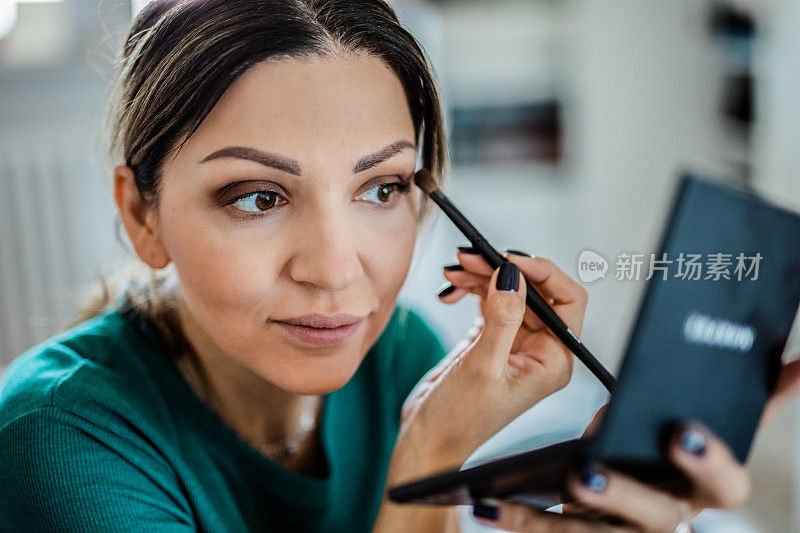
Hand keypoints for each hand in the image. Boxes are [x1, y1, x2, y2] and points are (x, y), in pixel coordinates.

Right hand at [389, 249, 587, 480]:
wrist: (427, 440)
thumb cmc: (459, 419)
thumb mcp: (482, 367)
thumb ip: (501, 317)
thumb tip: (512, 273)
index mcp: (552, 361)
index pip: (566, 301)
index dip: (542, 273)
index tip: (508, 258)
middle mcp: (539, 350)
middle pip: (532, 291)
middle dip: (502, 269)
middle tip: (468, 258)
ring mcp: (514, 344)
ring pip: (508, 292)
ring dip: (481, 277)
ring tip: (453, 271)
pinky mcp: (490, 340)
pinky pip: (487, 302)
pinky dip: (470, 290)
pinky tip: (450, 291)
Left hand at [467, 353, 799, 531]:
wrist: (618, 503)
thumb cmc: (660, 459)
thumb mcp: (690, 428)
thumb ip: (743, 402)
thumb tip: (798, 360)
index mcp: (697, 487)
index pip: (724, 484)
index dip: (708, 464)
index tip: (680, 432)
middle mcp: (664, 518)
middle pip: (660, 519)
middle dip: (629, 496)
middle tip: (588, 471)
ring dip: (558, 518)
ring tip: (531, 487)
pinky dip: (516, 519)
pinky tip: (483, 501)